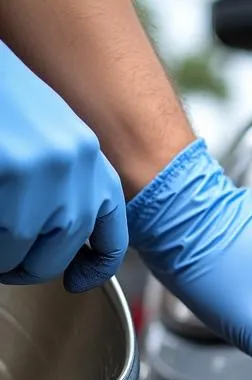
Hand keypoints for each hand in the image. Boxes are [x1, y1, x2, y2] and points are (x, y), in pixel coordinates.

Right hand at [0, 43, 126, 291]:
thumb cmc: (6, 97)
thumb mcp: (51, 140)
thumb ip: (67, 186)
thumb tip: (67, 240)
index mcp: (91, 162)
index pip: (112, 238)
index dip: (93, 269)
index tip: (76, 282)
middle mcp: (75, 168)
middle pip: (59, 254)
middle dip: (28, 267)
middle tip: (8, 264)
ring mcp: (41, 171)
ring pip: (22, 252)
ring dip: (3, 257)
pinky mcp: (10, 171)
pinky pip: (0, 238)